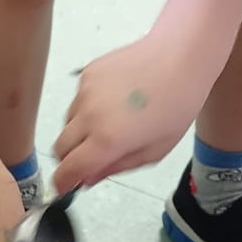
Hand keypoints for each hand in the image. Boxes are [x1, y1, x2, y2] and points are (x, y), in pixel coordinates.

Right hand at [53, 31, 220, 191]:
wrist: (181, 55)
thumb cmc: (177, 106)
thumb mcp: (155, 150)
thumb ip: (117, 167)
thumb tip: (88, 178)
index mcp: (107, 139)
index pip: (67, 170)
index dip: (63, 182)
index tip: (66, 186)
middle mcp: (89, 115)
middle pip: (60, 148)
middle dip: (71, 158)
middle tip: (93, 157)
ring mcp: (84, 91)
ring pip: (68, 123)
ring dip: (81, 131)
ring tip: (113, 122)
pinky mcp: (87, 73)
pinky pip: (78, 100)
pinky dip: (88, 108)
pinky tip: (116, 100)